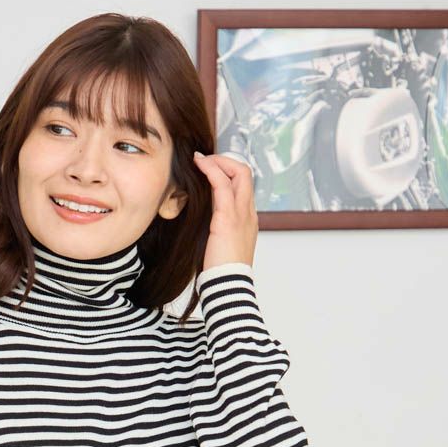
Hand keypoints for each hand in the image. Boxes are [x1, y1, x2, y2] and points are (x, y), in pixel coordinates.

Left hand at [192, 151, 257, 270]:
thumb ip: (217, 231)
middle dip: (225, 161)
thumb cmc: (222, 272)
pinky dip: (211, 170)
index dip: (228, 173)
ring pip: (237, 173)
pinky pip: (222, 185)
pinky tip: (199, 165)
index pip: (243, 186)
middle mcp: (248, 213)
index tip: (210, 171)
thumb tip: (202, 225)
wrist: (228, 286)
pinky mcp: (227, 218)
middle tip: (205, 161)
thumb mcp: (221, 247)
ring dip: (217, 161)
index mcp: (247, 220)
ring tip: (200, 160)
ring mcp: (241, 214)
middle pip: (245, 173)